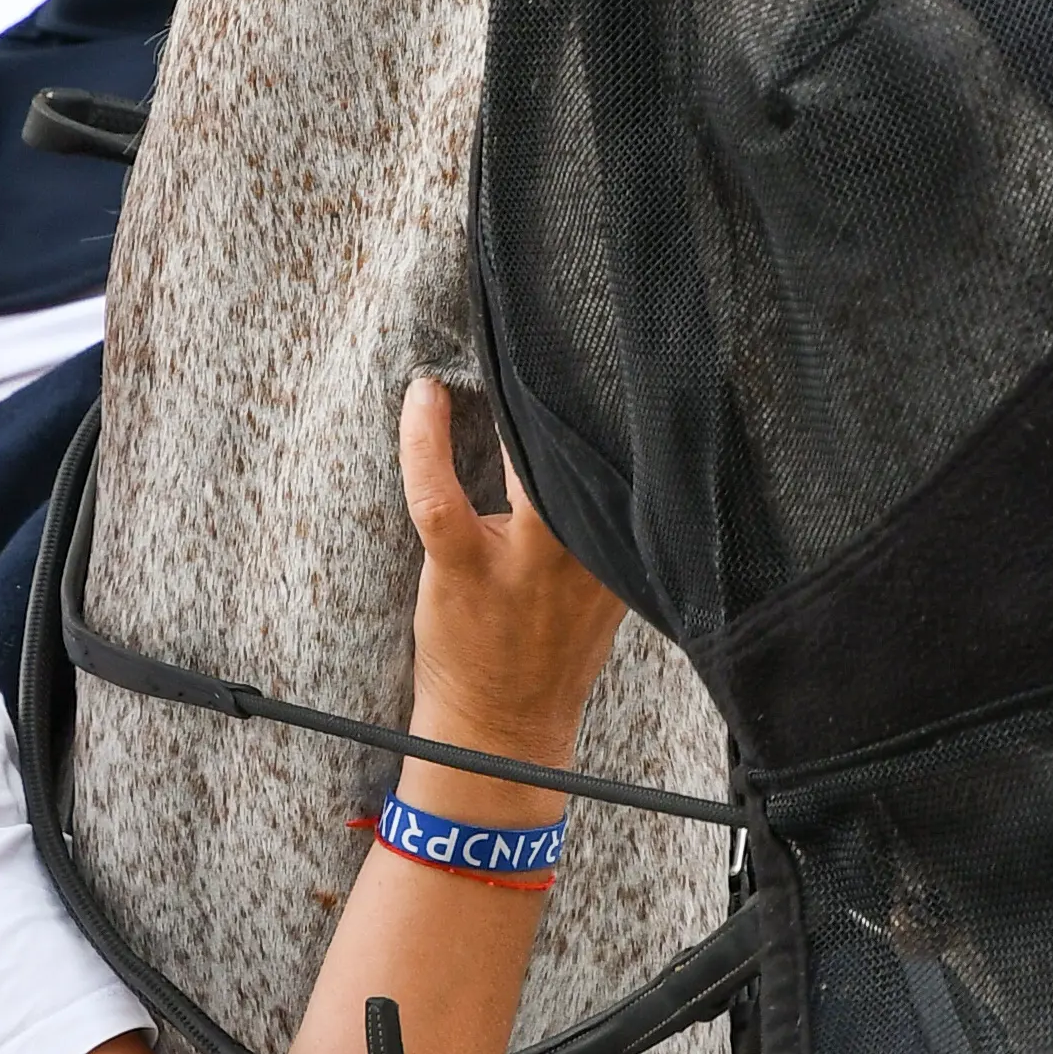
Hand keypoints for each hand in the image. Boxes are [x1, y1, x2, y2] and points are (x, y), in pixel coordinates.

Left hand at [395, 377, 627, 790]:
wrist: (502, 732)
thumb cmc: (548, 649)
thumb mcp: (606, 582)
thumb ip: (605, 518)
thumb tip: (599, 439)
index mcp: (622, 542)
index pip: (630, 450)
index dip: (619, 394)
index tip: (606, 340)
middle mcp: (583, 544)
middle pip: (583, 443)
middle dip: (567, 381)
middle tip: (541, 321)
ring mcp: (524, 558)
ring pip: (517, 457)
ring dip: (498, 396)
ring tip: (485, 342)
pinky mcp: (466, 570)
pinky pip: (439, 495)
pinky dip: (423, 441)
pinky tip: (422, 397)